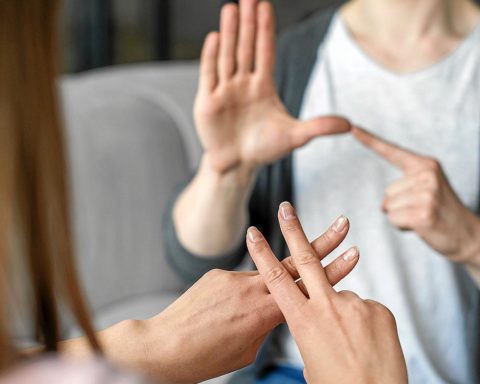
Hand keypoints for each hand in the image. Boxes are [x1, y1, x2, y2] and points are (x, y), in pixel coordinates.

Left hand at [142, 214, 359, 383]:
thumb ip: (266, 323)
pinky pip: (240, 279)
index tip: (353, 255)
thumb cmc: (207, 357)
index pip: (307, 288)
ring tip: (260, 295)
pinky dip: (242, 291)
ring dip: (274, 275)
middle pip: (295, 263)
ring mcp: (233, 278)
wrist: (166, 346)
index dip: (333, 271)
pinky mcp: (217, 274)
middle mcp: (251, 289)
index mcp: (264, 313)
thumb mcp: (248, 348)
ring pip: (265, 271)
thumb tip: (273, 309)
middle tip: (342, 224)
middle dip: (322, 243)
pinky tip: (226, 308)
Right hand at [194, 0, 349, 173]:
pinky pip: (209, 74)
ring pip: (228, 56)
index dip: (266, 29)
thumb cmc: (264, 149)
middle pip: (246, 47)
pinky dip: (211, 56)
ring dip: (230, 33)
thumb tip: (349, 124)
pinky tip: (215, 37)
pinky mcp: (207, 101)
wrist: (236, 165)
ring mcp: (225, 91)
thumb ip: (319, 127)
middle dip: (248, 22)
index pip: (265, 52)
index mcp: (264, 87)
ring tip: (231, 8)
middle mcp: (244, 84)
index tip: (266, 5)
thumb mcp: (294, 137)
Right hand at [247, 202, 407, 383]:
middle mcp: (326, 306)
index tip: (253, 233)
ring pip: (341, 294)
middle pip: (305, 258)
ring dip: (341, 314)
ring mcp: (354, 305)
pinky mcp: (378, 309)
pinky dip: (362, 323)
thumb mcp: (310, 359)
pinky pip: (364, 309)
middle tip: (286, 207)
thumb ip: (309, 328)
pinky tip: (367, 345)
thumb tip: (315, 318)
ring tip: (350, 343)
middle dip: (293, 229)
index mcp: (302, 320)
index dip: (262, 253)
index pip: (275, 278)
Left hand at [353, 126, 479, 265]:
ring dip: (400, 217)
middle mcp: (427, 175)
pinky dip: (402, 226)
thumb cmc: (440, 212)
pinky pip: (393, 219)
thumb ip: (406, 183)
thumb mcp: (427, 188)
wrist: (467, 234)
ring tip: (422, 217)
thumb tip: (383, 203)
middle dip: (398, 206)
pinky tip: (421, 226)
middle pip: (387, 192)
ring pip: (388, 206)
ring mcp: (426, 194)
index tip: (352, 128)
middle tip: (422, 210)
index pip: (392, 151)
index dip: (370, 140)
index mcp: (426, 165)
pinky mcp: (423, 213)